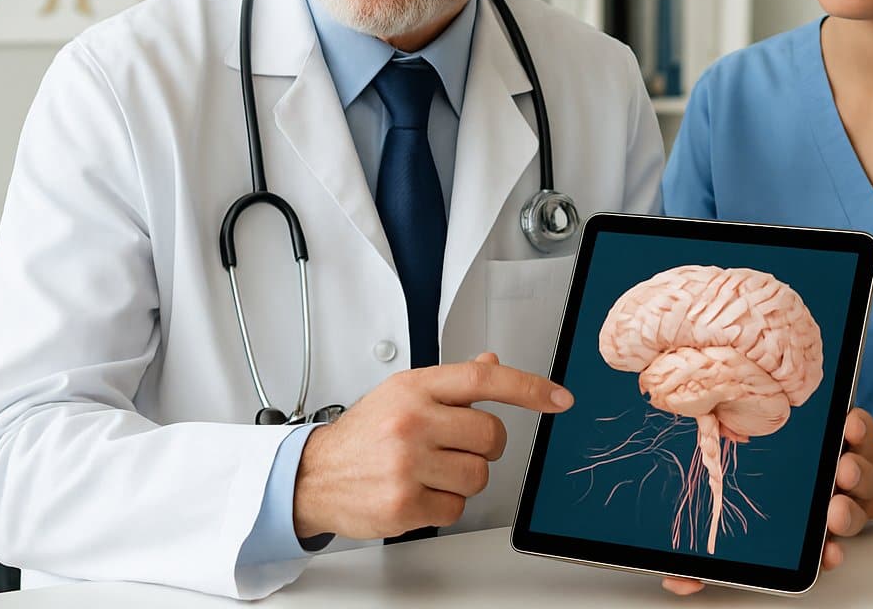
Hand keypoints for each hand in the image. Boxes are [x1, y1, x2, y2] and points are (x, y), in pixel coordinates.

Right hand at [292, 351, 572, 539]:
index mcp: (414, 388)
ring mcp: (408, 464)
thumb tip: (491, 364)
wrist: (314, 475)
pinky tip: (418, 492)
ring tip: (430, 471)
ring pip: (478, 475)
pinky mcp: (404, 504)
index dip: (528, 388)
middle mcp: (412, 422)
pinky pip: (456, 508)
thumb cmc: (363, 434)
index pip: (483, 380)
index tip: (559, 398)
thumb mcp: (402, 395)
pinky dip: (444, 505)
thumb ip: (450, 385)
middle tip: (453, 447)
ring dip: (462, 479)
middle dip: (483, 446)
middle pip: (491, 435)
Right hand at [659, 409, 872, 596]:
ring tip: (845, 468)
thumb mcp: (727, 535)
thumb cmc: (754, 489)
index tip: (830, 555)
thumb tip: (678, 580)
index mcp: (806, 529)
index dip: (828, 556)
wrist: (796, 446)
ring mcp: (842, 467)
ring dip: (856, 474)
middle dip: (847, 515)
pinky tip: (848, 423)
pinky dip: (859, 428)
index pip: (822, 550)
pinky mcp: (849, 433)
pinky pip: (860, 430)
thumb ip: (705, 565)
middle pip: (849, 513)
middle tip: (836, 511)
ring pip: (861, 476)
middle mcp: (831, 501)